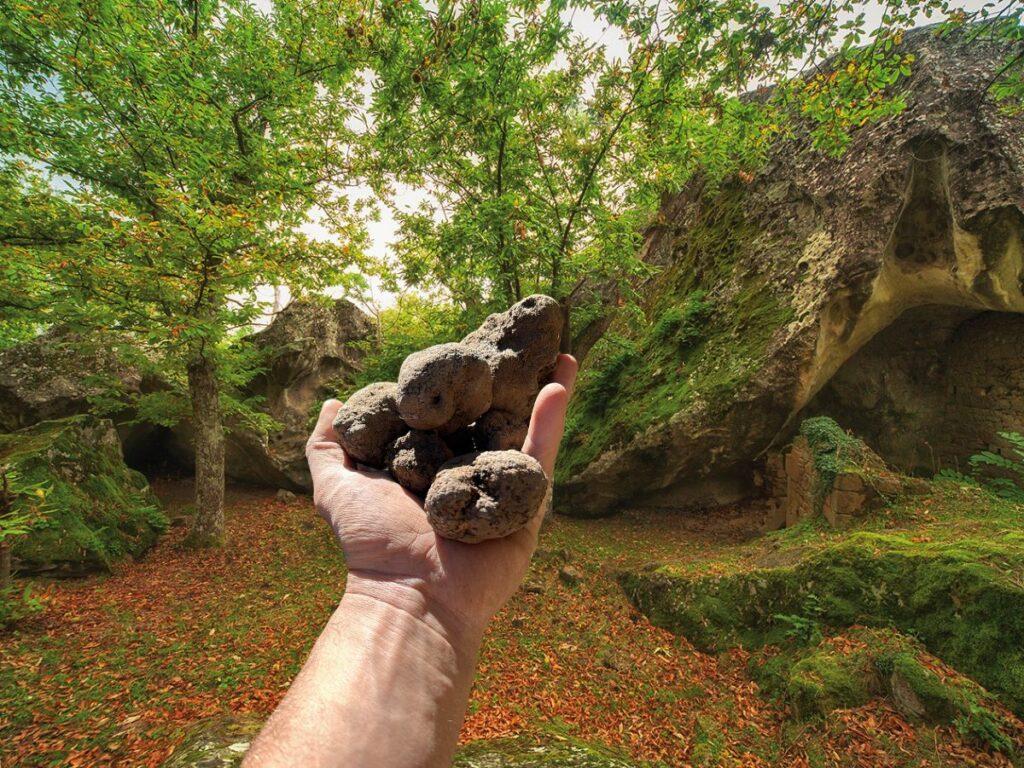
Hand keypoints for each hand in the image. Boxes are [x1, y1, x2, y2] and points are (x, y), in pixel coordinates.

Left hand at [306, 354, 577, 642]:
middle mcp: (467, 470)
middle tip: (517, 337)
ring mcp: (498, 483)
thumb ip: (329, 446)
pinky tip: (561, 378)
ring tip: (556, 347)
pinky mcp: (526, 500)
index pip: (445, 413)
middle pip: (490, 414)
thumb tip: (333, 403)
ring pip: (522, 427)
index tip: (464, 345)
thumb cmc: (372, 542)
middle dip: (505, 377)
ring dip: (541, 387)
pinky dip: (553, 418)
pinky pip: (541, 452)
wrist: (409, 592)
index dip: (455, 380)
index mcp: (430, 464)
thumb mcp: (337, 485)